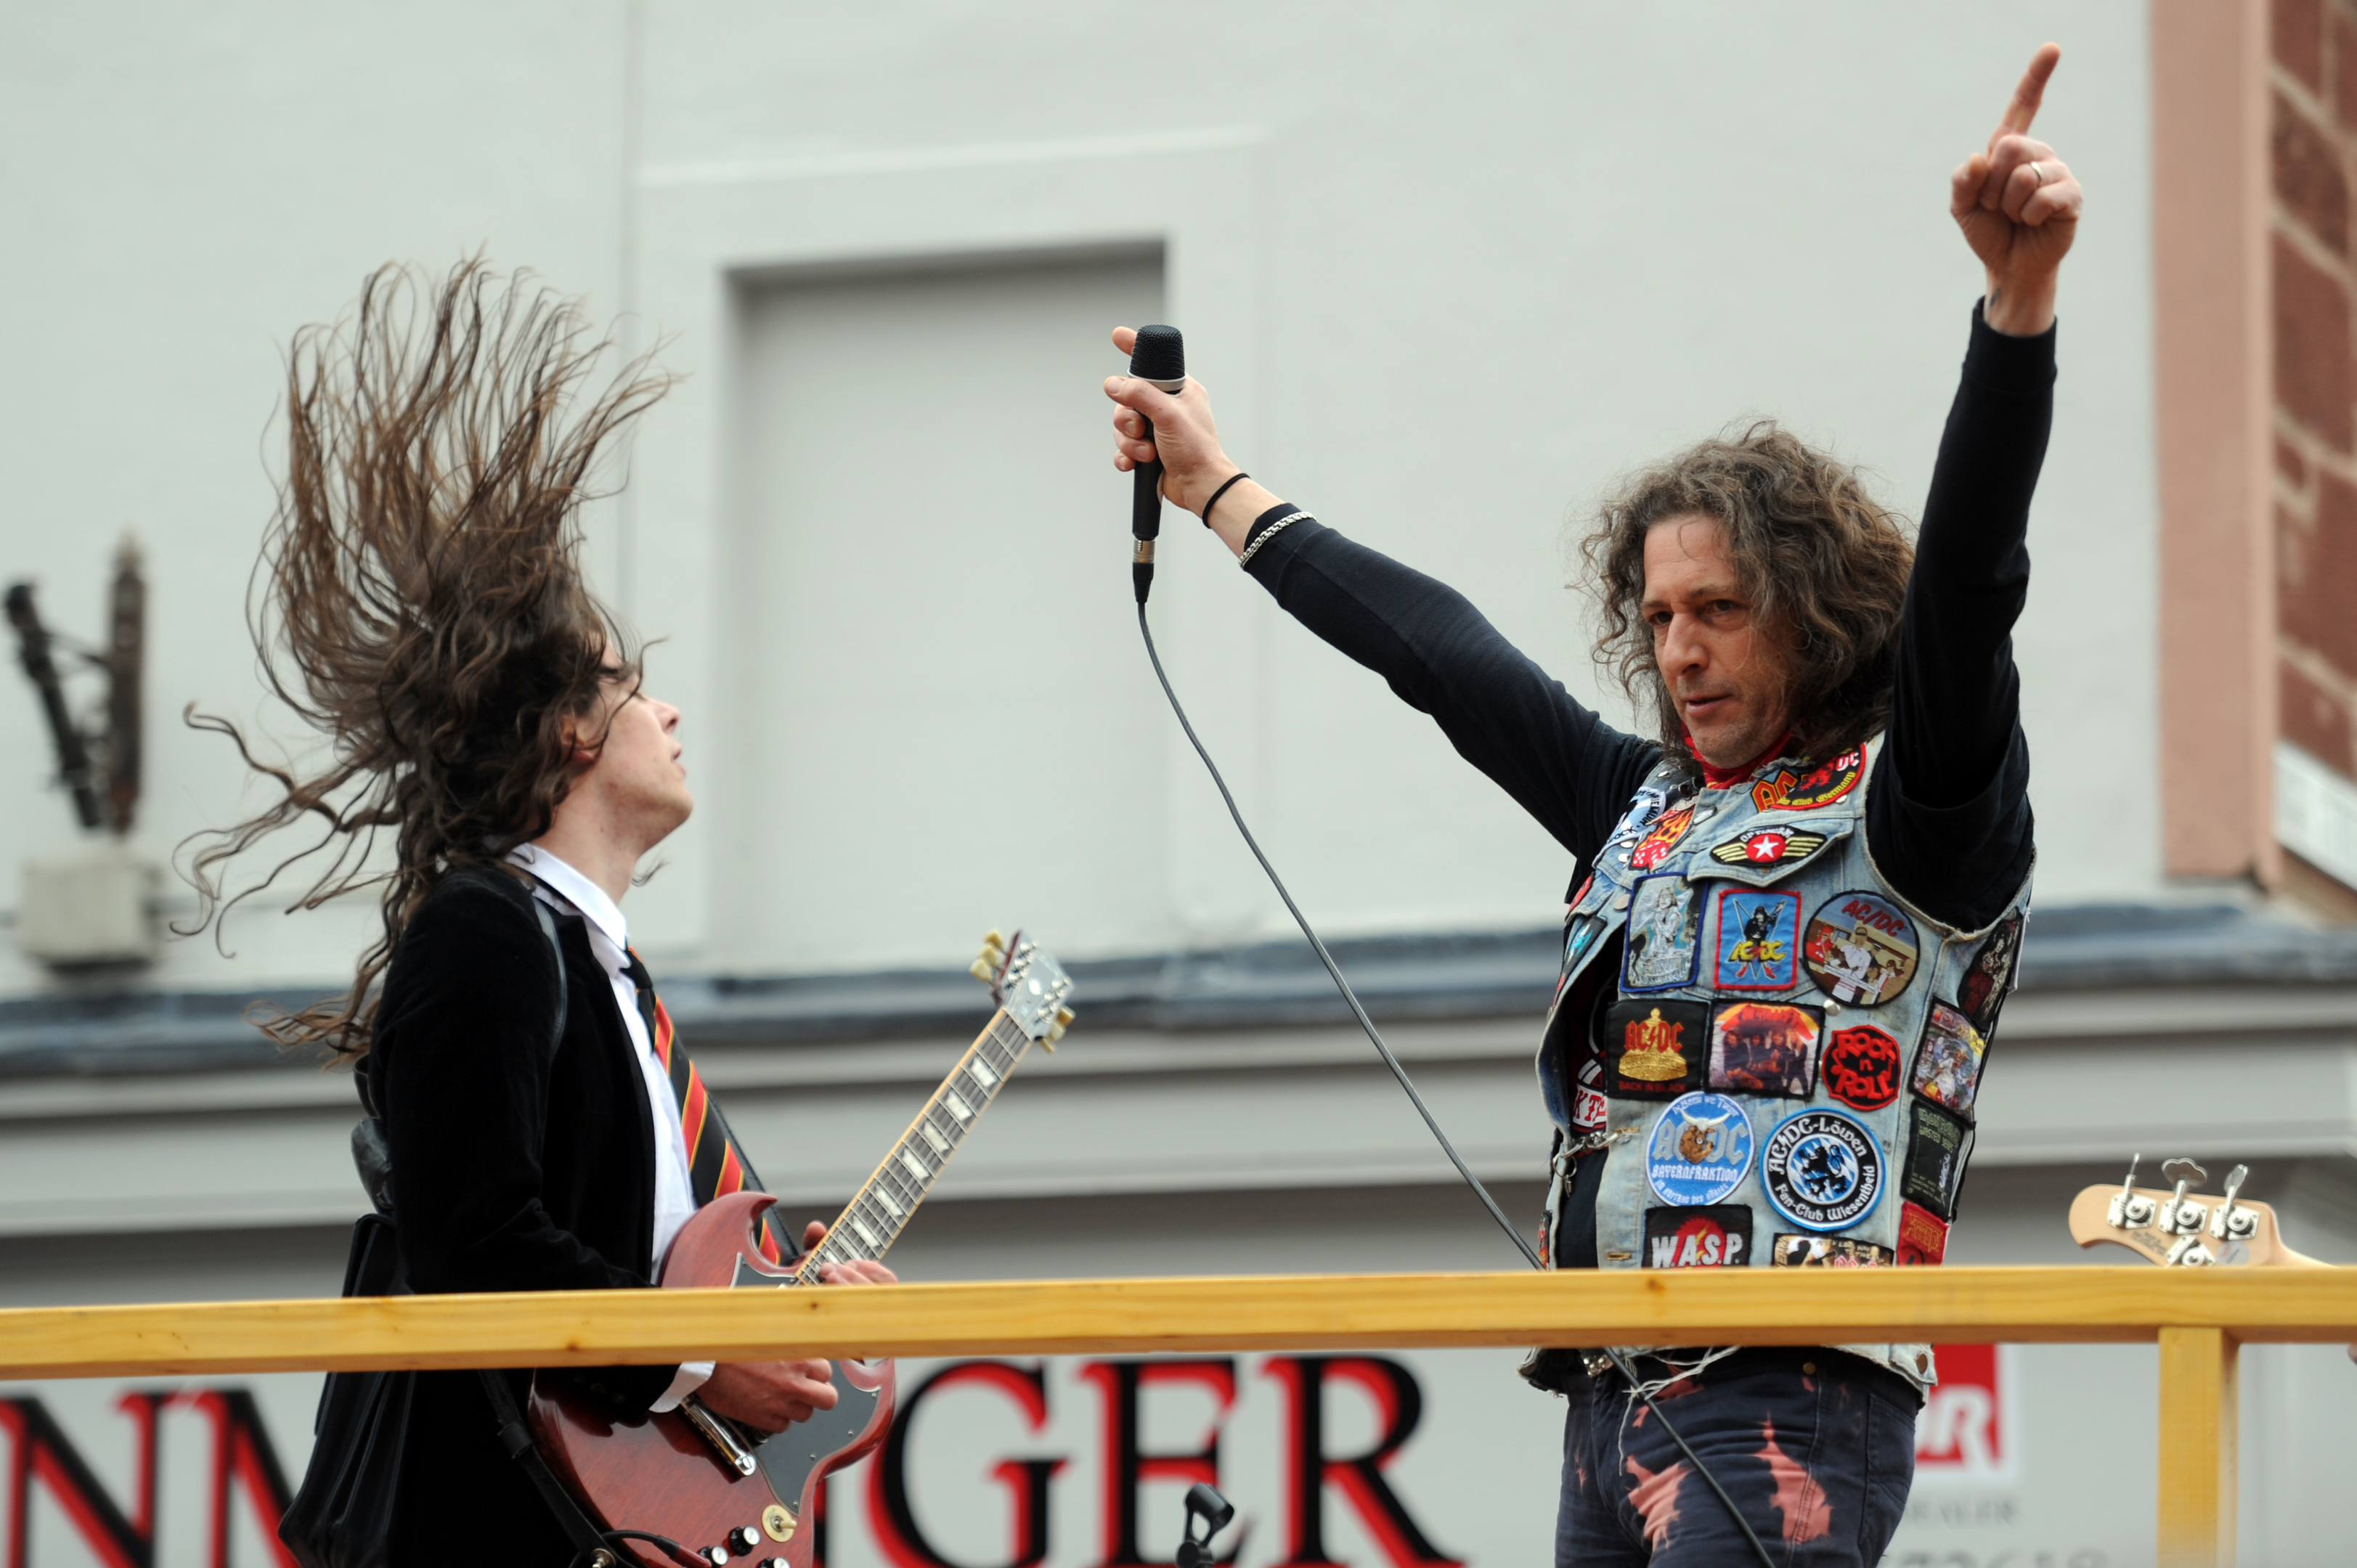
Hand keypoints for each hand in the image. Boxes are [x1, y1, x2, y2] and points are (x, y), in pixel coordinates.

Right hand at [693, 1221, 894, 1433]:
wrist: (696, 1361)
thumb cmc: (728, 1329)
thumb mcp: (766, 1299)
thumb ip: (795, 1283)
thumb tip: (816, 1234)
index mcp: (801, 1349)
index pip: (829, 1369)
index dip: (818, 1366)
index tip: (809, 1363)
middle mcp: (797, 1379)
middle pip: (827, 1398)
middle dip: (814, 1391)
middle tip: (796, 1381)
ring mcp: (782, 1402)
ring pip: (807, 1414)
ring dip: (796, 1405)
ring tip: (778, 1392)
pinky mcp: (764, 1420)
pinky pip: (783, 1425)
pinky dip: (776, 1417)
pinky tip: (762, 1402)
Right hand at [1104, 328, 1279, 555]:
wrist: (1199, 486)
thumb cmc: (1196, 449)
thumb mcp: (1168, 415)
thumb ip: (1140, 394)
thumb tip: (1113, 384)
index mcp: (1178, 390)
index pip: (1152, 362)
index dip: (1133, 348)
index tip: (1118, 335)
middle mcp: (1165, 406)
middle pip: (1126, 399)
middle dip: (1127, 418)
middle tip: (1141, 428)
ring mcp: (1155, 428)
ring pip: (1122, 425)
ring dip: (1130, 441)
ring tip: (1147, 452)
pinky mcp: (1146, 450)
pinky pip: (1122, 447)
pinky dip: (1126, 455)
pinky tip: (1134, 463)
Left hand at [1950, 43, 2081, 335]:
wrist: (2008, 266)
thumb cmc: (1989, 232)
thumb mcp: (1962, 207)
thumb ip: (1962, 182)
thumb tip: (1977, 159)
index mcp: (2011, 150)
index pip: (2024, 106)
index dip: (2037, 77)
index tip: (2053, 48)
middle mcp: (2038, 154)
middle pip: (2008, 149)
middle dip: (1990, 186)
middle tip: (1996, 206)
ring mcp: (2058, 172)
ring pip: (2022, 176)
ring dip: (2007, 205)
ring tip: (2015, 217)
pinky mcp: (2072, 195)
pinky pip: (2042, 196)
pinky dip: (2027, 216)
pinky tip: (2033, 223)